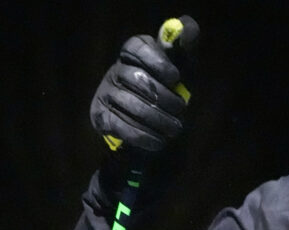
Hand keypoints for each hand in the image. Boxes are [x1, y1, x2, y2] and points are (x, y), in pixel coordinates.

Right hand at [90, 35, 187, 151]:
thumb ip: (182, 51)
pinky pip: (122, 127)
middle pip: (136, 79)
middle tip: (182, 109)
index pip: (136, 47)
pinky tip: (159, 141)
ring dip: (159, 120)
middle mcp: (114, 70)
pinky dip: (145, 136)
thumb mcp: (179, 73)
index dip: (156, 61)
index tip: (175, 77)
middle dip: (164, 97)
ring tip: (175, 129)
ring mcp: (104, 94)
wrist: (152, 131)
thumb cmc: (168, 94)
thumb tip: (188, 28)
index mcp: (132, 54)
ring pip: (132, 105)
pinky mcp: (100, 117)